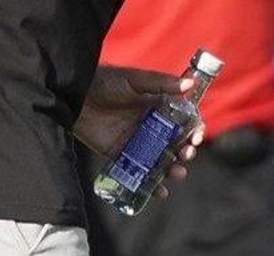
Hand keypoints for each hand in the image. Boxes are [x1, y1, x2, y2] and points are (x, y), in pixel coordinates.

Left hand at [73, 65, 204, 197]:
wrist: (76, 96)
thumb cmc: (107, 82)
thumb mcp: (136, 80)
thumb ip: (161, 83)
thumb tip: (191, 83)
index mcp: (158, 107)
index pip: (184, 121)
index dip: (195, 129)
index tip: (197, 136)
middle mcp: (151, 127)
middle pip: (176, 143)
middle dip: (186, 151)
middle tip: (187, 154)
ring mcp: (136, 143)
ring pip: (161, 161)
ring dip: (173, 169)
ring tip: (178, 173)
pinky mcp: (120, 156)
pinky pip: (139, 173)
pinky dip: (151, 185)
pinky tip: (160, 192)